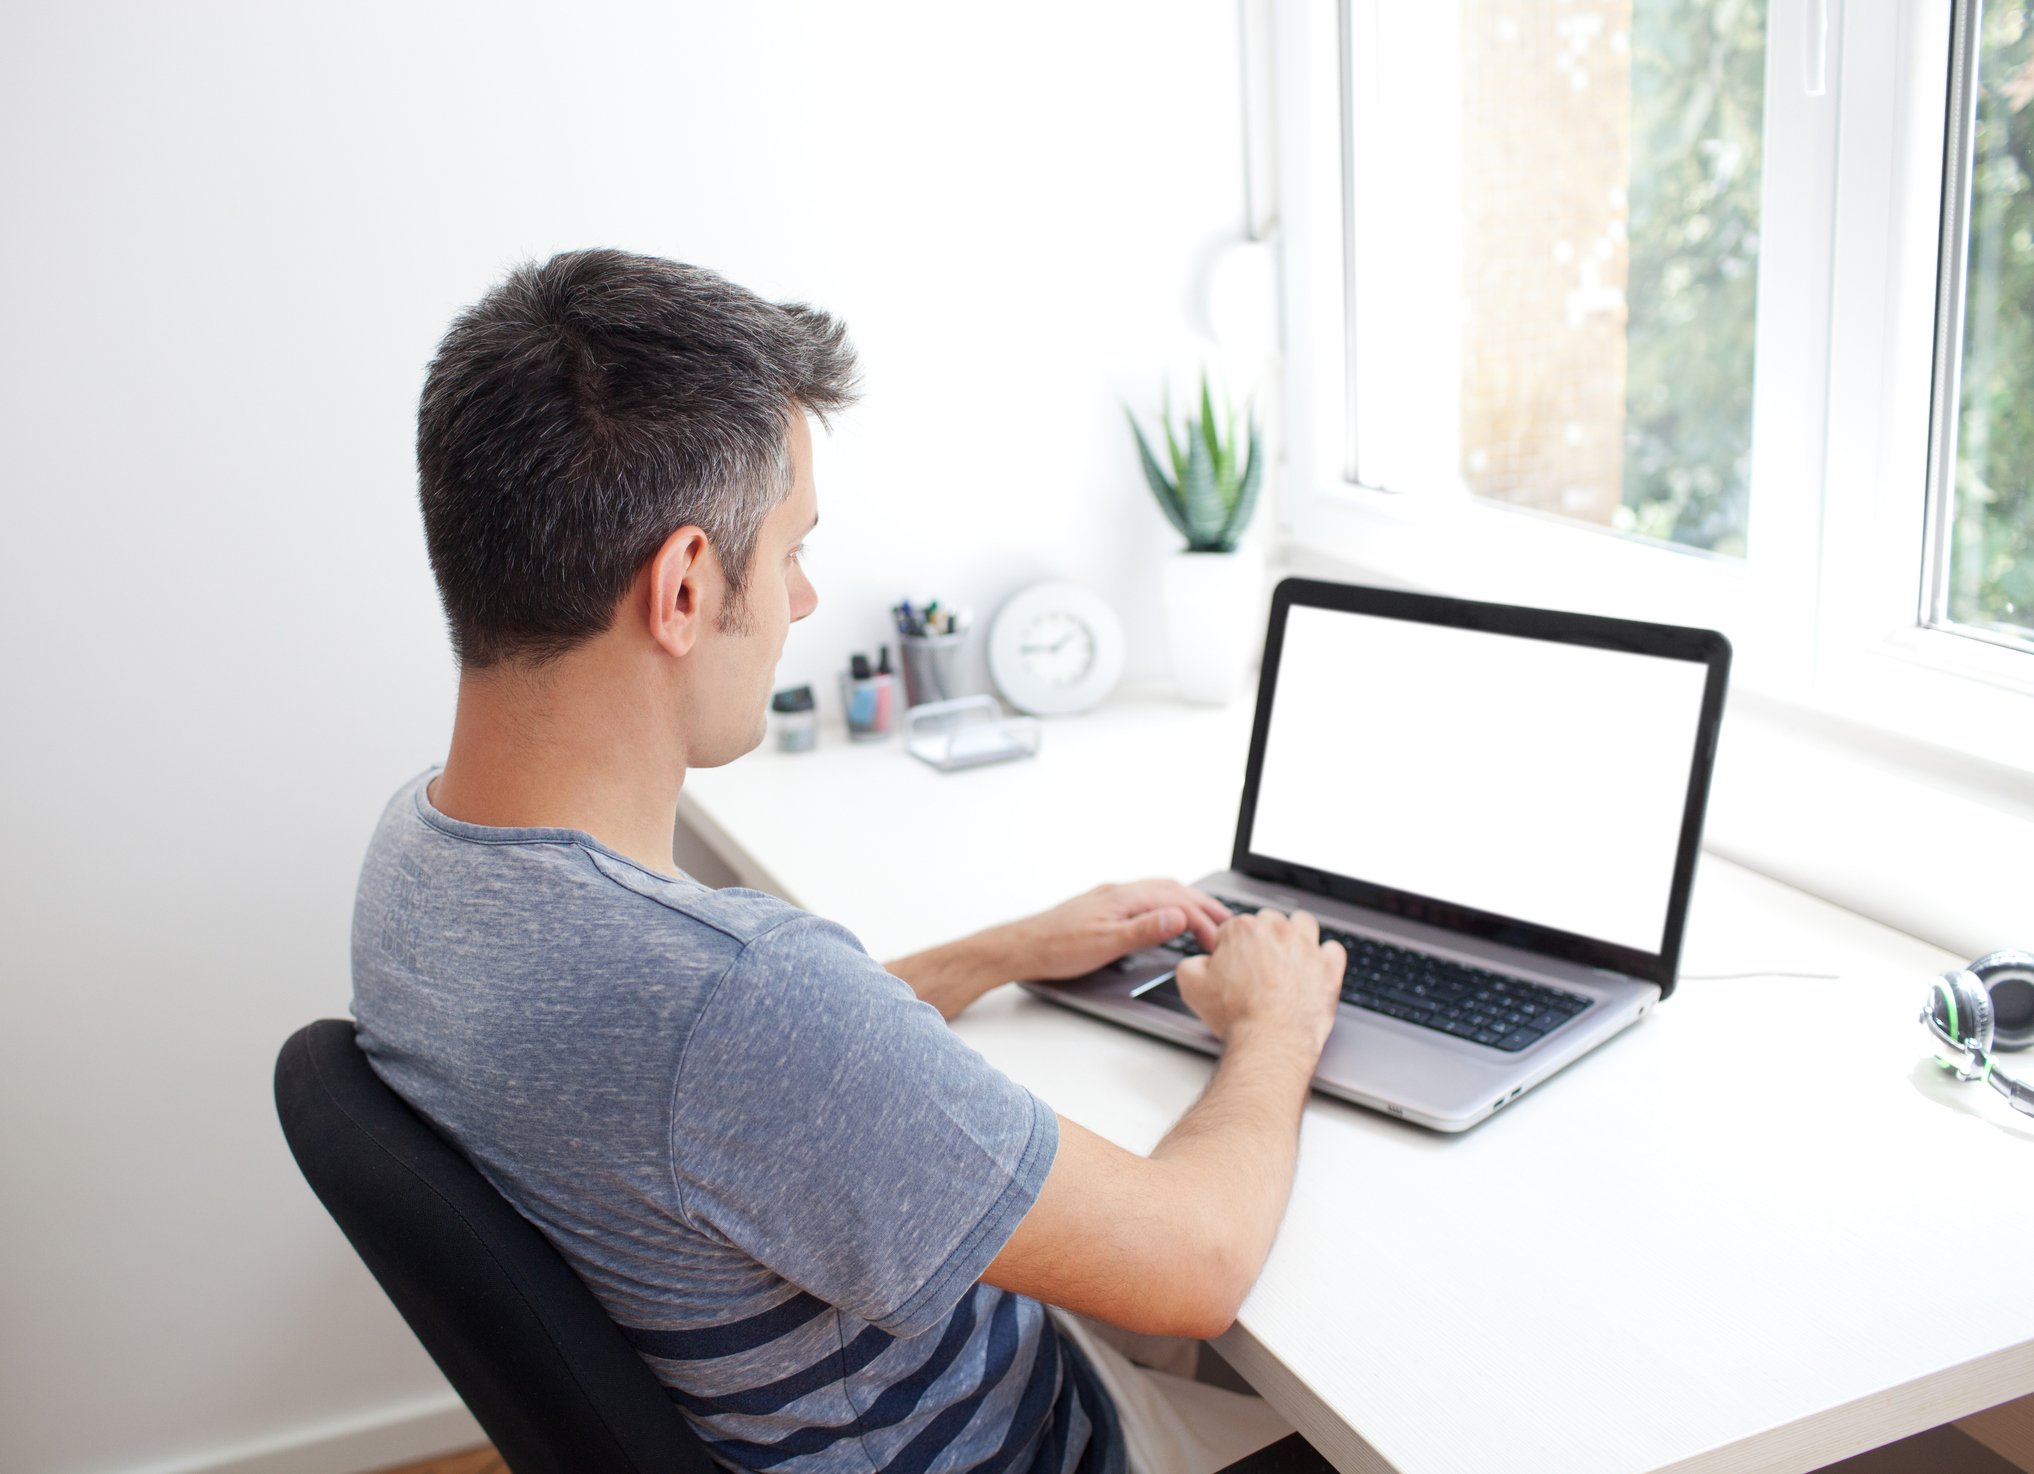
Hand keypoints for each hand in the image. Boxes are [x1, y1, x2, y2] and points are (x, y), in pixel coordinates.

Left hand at [1005, 880, 1230, 981]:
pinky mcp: (1103, 907)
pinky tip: (1167, 916)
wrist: (1022, 947)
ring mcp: (1110, 898)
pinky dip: (1168, 904)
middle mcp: (1119, 892)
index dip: (1202, 920)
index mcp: (1124, 897)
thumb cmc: (1057, 948)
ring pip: (1159, 891)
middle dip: (1203, 903)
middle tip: (1227, 920)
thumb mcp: (1105, 944)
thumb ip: (1145, 930)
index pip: (1176, 901)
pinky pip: (1146, 897)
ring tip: (1206, 915)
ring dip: (1187, 900)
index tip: (1218, 940)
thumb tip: (1179, 916)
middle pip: (1172, 889)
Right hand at [1175, 907, 1344, 1053]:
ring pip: (1303, 923)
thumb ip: (1190, 964)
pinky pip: (1333, 949)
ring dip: (1295, 935)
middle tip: (1256, 965)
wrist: (1271, 1041)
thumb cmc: (1236, 1016)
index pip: (1232, 927)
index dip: (1228, 948)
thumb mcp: (1191, 986)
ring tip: (1287, 957)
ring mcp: (1306, 947)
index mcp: (1243, 929)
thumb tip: (1198, 961)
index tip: (1229, 965)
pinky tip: (1314, 968)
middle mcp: (1277, 931)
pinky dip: (1325, 957)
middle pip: (1268, 921)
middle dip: (1261, 939)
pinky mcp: (1329, 967)